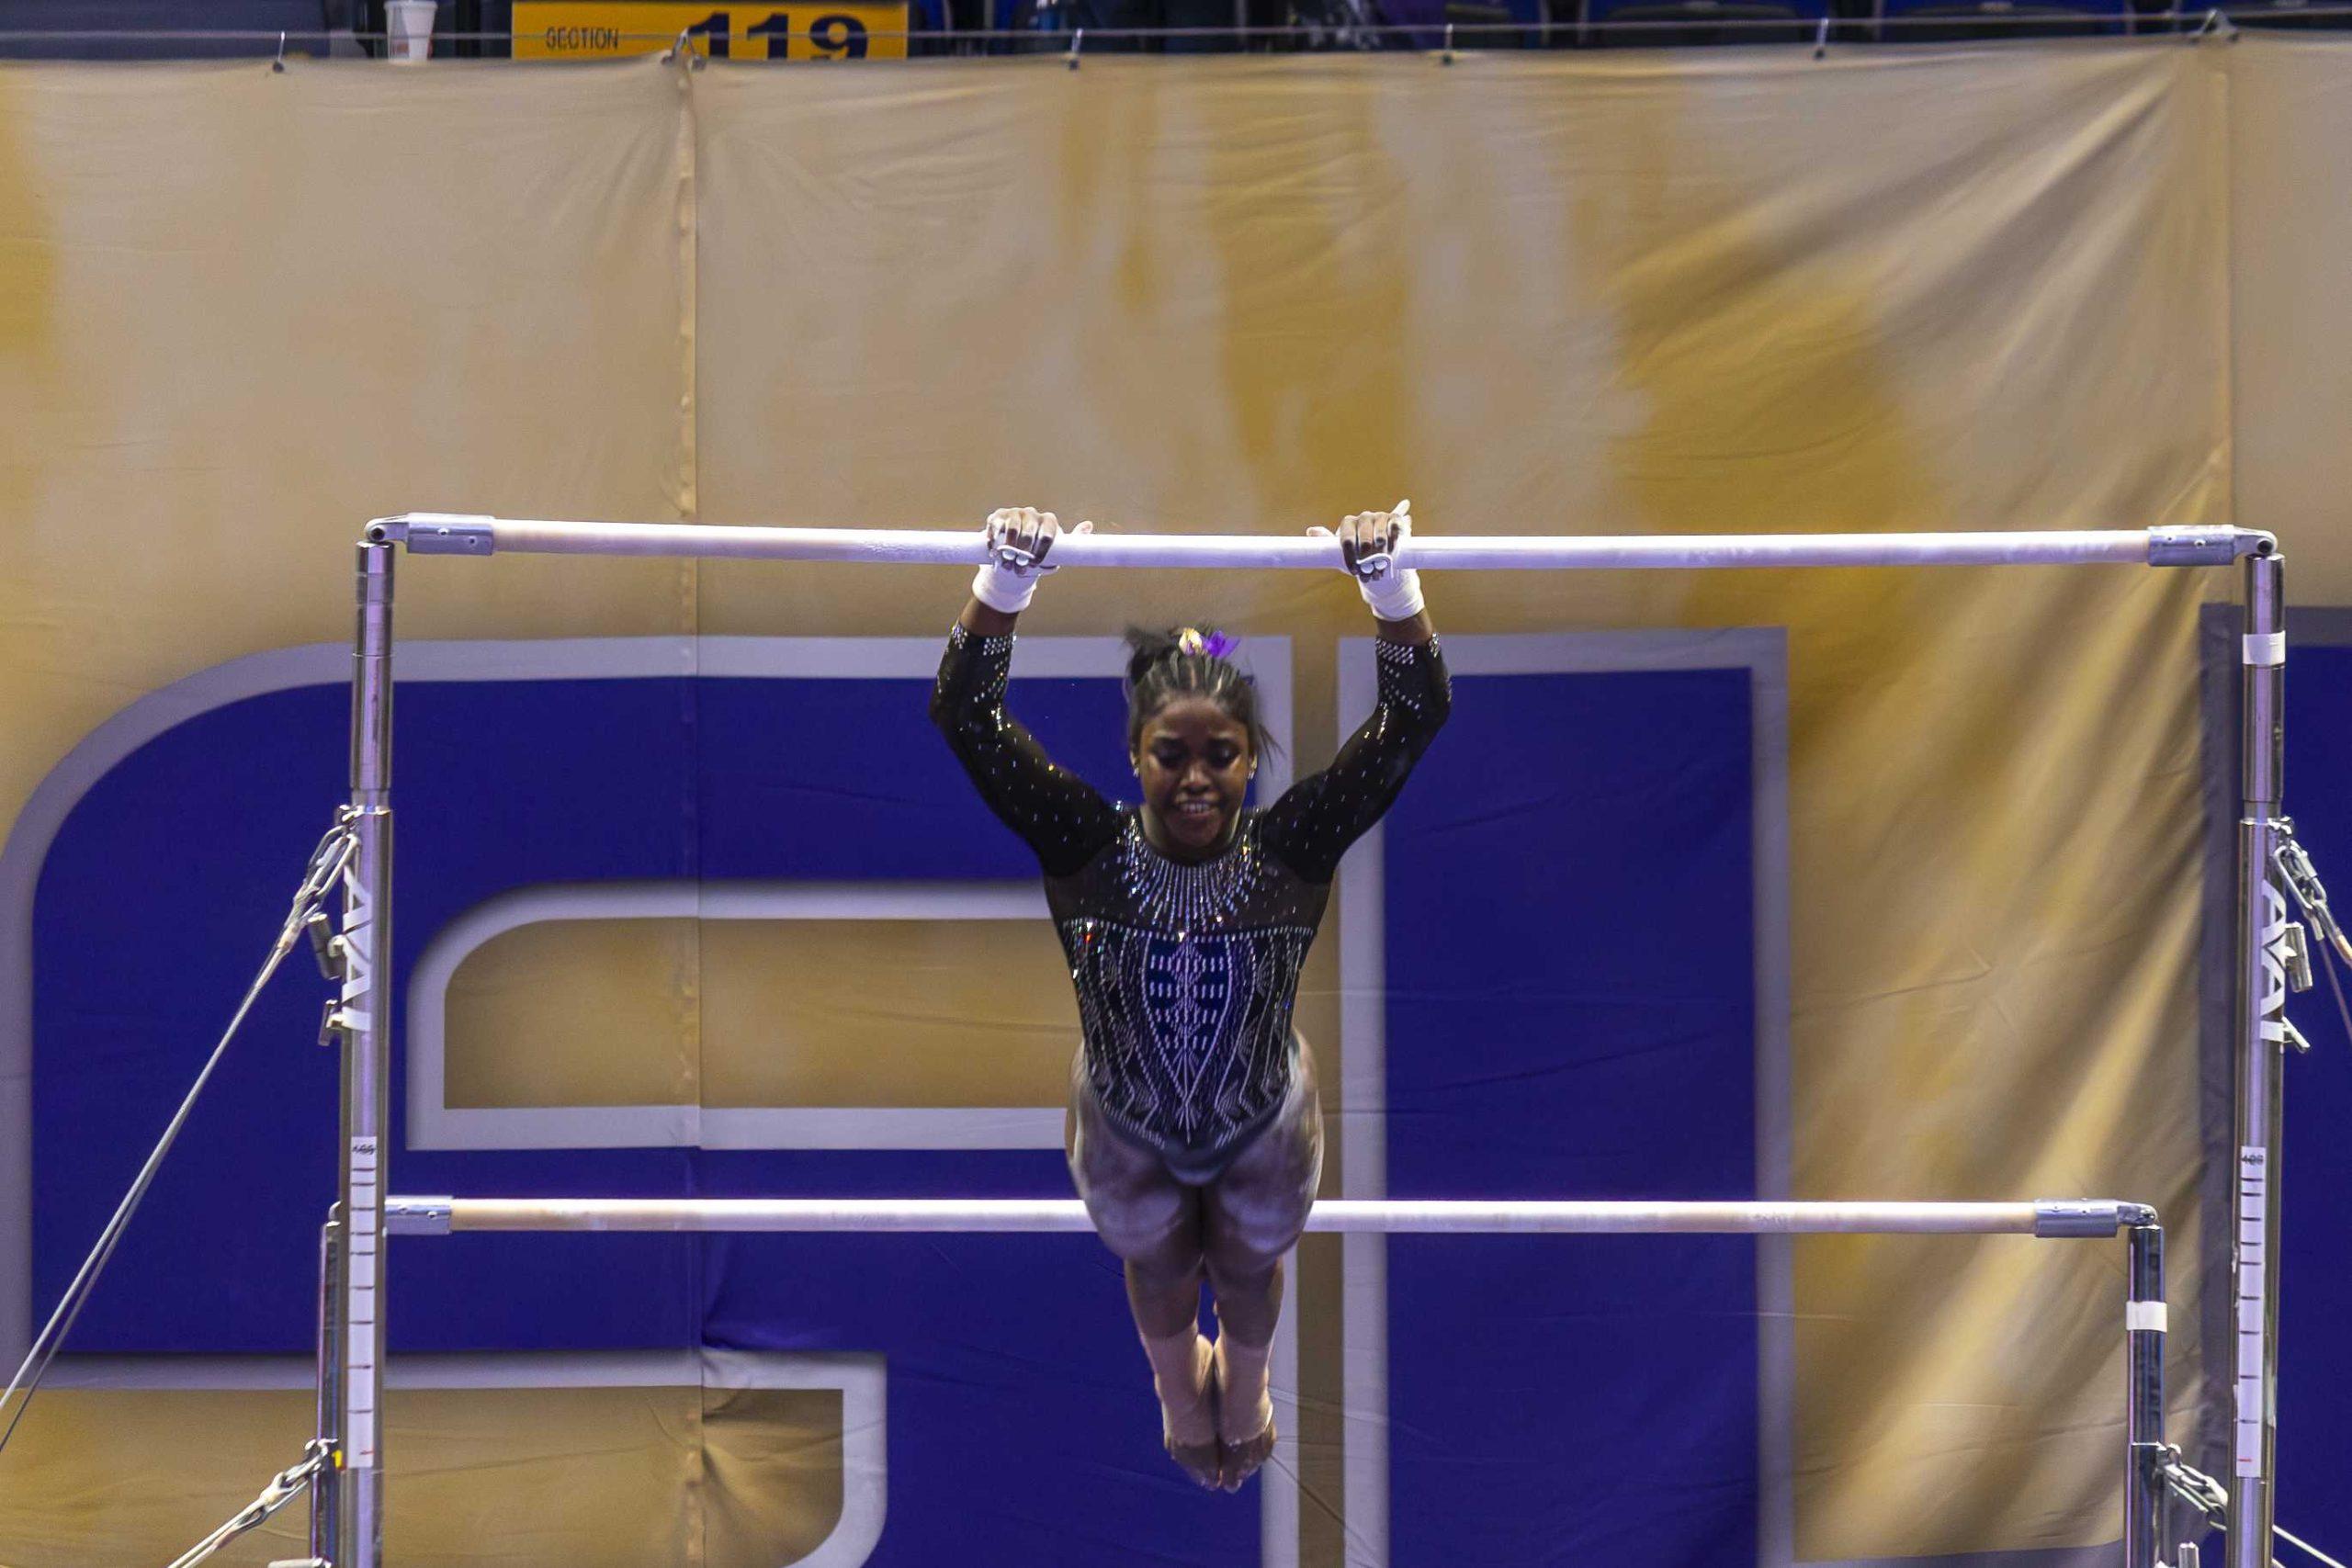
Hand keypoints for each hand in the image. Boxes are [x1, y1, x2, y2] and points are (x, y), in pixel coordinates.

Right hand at [974, 507, 1092, 613]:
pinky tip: (994, 550)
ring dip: (1008, 548)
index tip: (1036, 563)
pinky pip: (995, 525)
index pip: (1047, 534)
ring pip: (1012, 529)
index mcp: (1048, 521)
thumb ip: (1074, 540)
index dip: (1041, 551)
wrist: (1015, 549)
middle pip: (1028, 532)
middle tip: (1019, 566)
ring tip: (1007, 563)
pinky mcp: (998, 516)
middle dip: (1023, 552)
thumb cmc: (1038, 550)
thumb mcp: (1057, 548)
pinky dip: (994, 539)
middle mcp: (1032, 513)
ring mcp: (1014, 513)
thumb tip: (1089, 525)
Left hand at [1310, 501, 1422, 621]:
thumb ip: (1325, 540)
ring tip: (1380, 567)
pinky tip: (1390, 553)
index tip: (1354, 571)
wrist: (1378, 556)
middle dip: (1366, 560)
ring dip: (1381, 555)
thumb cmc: (1356, 553)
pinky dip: (1393, 542)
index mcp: (1348, 522)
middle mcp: (1363, 517)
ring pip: (1380, 536)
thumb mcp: (1339, 550)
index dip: (1350, 558)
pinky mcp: (1394, 519)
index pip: (1346, 540)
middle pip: (1364, 540)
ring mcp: (1379, 516)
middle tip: (1368, 571)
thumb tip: (1310, 530)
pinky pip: (1395, 529)